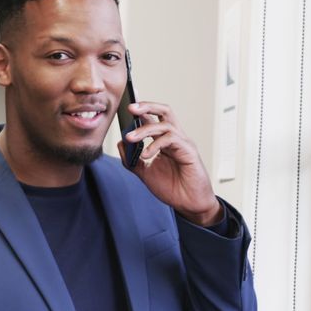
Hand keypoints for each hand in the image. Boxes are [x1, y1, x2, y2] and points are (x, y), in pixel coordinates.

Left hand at [118, 101, 222, 225]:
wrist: (189, 204)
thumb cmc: (173, 188)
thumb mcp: (145, 173)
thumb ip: (132, 159)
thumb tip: (121, 143)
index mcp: (165, 141)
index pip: (153, 119)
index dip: (140, 111)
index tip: (124, 109)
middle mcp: (175, 138)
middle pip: (164, 112)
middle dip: (147, 106)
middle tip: (131, 107)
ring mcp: (183, 143)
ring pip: (165, 124)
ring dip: (145, 129)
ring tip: (130, 138)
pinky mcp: (189, 151)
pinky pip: (172, 139)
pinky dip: (156, 144)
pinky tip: (146, 154)